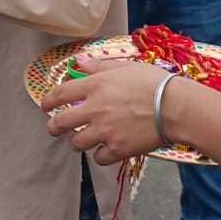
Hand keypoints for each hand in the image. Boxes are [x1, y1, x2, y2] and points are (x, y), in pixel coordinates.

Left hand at [41, 58, 172, 165]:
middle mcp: (95, 109)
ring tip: (82, 140)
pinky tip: (105, 150)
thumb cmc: (154, 82)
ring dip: (77, 142)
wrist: (176, 107)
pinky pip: (98, 158)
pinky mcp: (118, 149)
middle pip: (61, 122)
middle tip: (54, 128)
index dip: (48, 101)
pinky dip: (100, 155)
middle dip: (54, 127)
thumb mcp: (125, 66)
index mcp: (95, 86)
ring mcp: (105, 131)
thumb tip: (79, 61)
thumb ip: (100, 65)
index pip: (60, 94)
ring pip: (77, 143)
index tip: (45, 106)